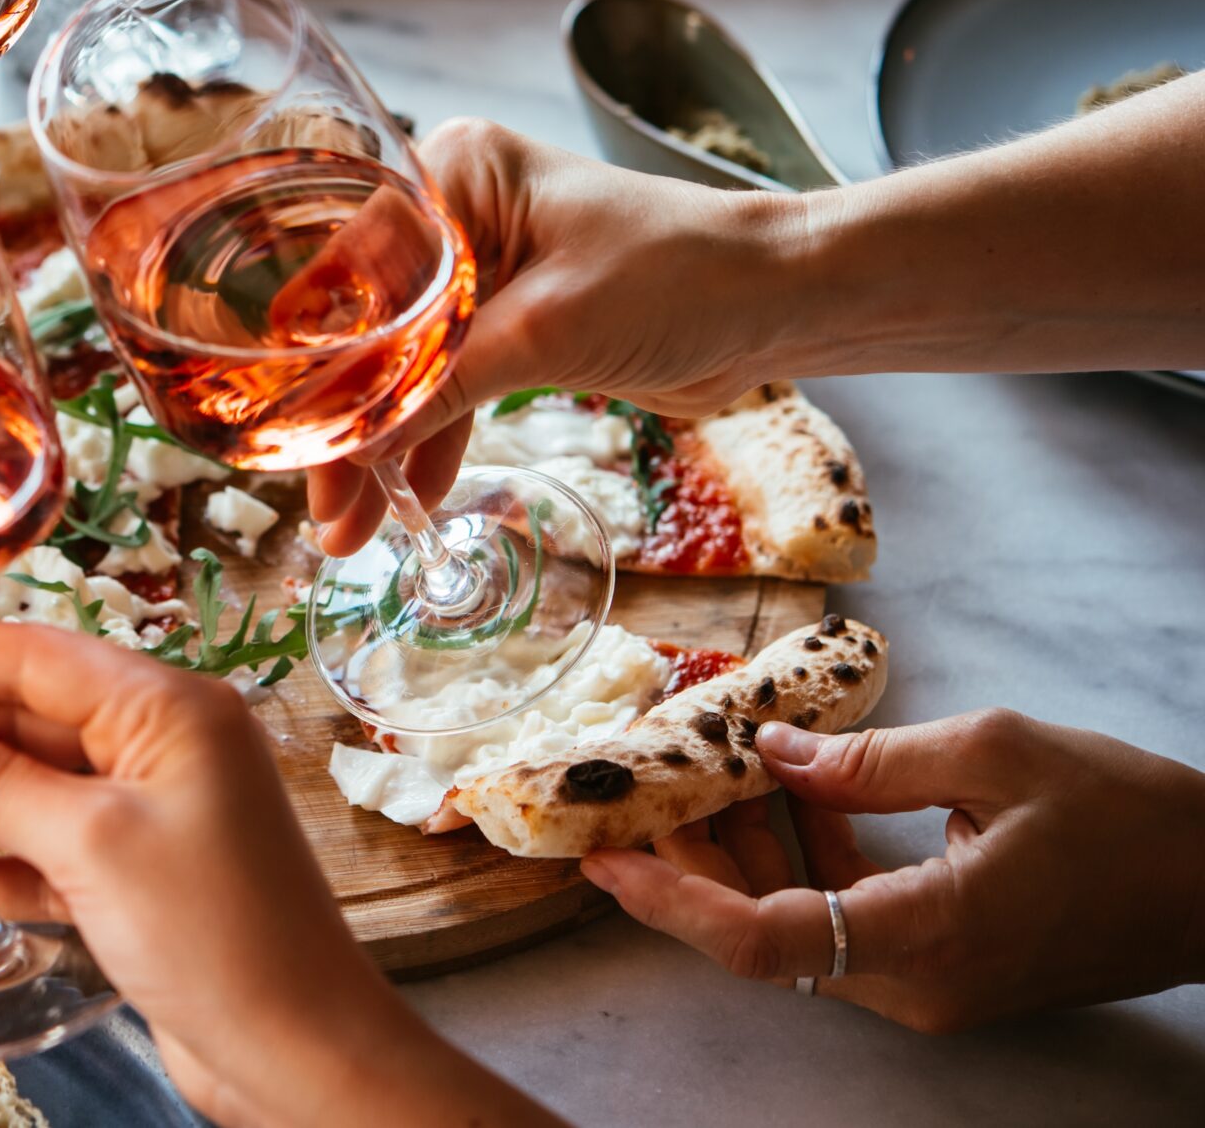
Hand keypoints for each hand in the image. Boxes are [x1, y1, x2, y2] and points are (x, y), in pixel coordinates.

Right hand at [0, 623, 561, 1127]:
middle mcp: (157, 747)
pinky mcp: (134, 880)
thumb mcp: (93, 846)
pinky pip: (37, 854)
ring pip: (17, 794)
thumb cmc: (225, 939)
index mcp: (165, 708)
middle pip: (13, 726)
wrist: (304, 1059)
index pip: (29, 658)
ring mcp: (146, 815)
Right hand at [310, 117, 801, 552]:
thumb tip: (348, 450)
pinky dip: (429, 438)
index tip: (283, 435)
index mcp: (451, 175)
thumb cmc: (677, 277)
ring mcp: (482, 270)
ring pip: (404, 365)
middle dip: (343, 419)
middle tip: (316, 504)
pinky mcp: (512, 322)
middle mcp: (455, 213)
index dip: (311, 357)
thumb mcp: (544, 332)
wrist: (780, 303)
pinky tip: (402, 496)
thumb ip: (439, 386)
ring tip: (346, 529)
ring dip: (380, 445)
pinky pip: (448, 384)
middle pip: (368, 325)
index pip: (349, 269)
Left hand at [581, 710, 1204, 1030]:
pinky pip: (841, 917)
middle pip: (759, 934)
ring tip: (696, 766)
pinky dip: (800, 856)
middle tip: (634, 788)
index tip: (601, 856)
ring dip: (740, 851)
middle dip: (688, 860)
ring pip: (794, 924)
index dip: (670, 901)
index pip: (761, 940)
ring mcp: (930, 983)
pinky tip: (779, 786)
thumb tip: (770, 751)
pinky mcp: (942, 964)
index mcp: (928, 935)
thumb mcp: (997, 753)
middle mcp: (917, 980)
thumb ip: (871, 759)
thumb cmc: (1132, 815)